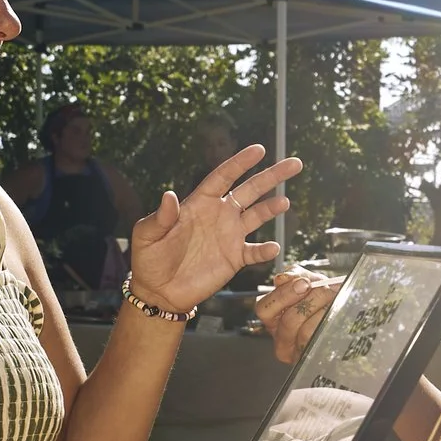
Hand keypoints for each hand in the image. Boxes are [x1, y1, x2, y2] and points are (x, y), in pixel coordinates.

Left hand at [127, 144, 300, 313]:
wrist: (159, 291)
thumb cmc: (149, 259)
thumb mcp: (147, 235)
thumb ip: (160, 216)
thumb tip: (169, 195)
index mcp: (199, 203)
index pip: (224, 177)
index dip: (241, 163)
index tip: (259, 149)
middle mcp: (219, 215)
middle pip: (250, 190)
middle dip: (271, 176)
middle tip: (293, 163)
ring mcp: (229, 236)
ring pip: (258, 216)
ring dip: (272, 208)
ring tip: (285, 201)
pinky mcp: (234, 258)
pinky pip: (254, 252)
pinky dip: (265, 250)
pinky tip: (273, 247)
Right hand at [253, 268, 339, 363]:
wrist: (347, 312)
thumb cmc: (323, 298)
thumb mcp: (309, 282)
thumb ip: (295, 276)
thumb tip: (283, 278)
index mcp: (274, 318)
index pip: (264, 309)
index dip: (283, 295)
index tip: (304, 283)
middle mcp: (281, 338)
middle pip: (288, 320)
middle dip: (311, 300)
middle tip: (325, 289)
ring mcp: (295, 353)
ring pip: (306, 332)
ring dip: (323, 311)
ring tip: (334, 300)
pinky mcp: (312, 359)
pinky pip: (321, 341)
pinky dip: (331, 323)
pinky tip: (337, 314)